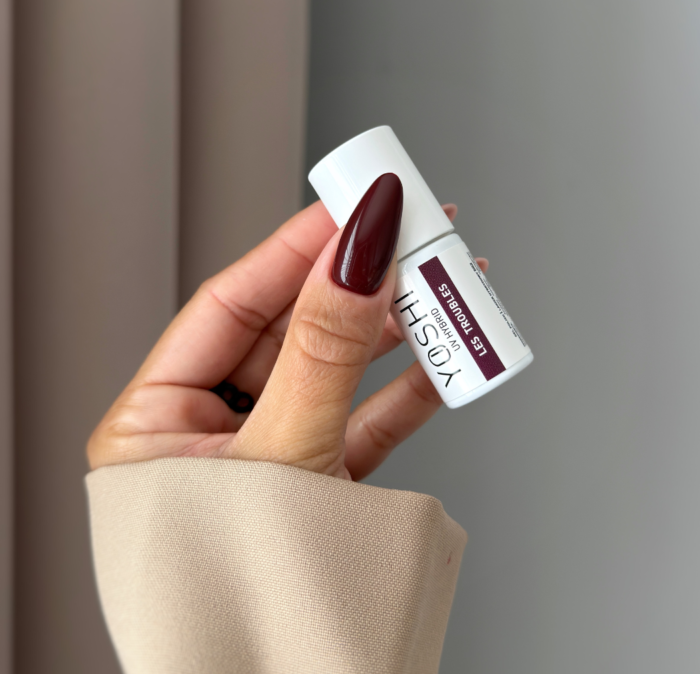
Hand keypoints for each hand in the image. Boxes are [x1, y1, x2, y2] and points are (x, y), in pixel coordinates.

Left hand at [88, 176, 487, 480]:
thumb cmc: (238, 593)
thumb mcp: (280, 455)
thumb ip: (323, 352)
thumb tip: (356, 250)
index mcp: (157, 420)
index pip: (235, 301)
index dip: (299, 246)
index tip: (356, 201)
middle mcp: (211, 431)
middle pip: (295, 329)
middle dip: (361, 282)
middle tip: (416, 234)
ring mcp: (273, 454)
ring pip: (339, 372)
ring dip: (396, 331)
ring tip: (447, 285)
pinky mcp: (322, 484)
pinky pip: (367, 423)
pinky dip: (410, 391)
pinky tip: (445, 355)